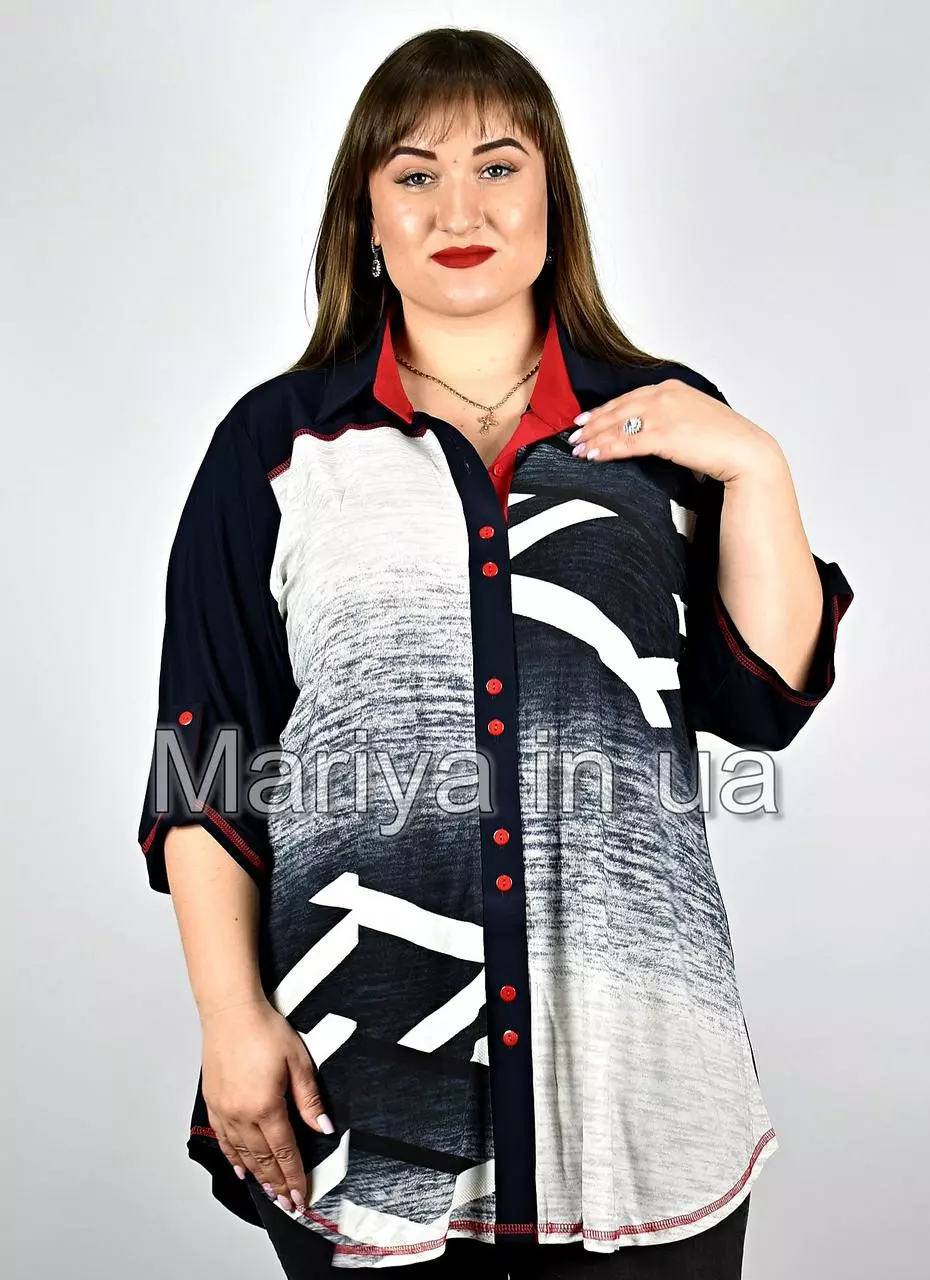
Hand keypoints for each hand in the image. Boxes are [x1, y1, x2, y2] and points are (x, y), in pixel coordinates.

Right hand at [200, 997, 333, 1212]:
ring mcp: (224, 1111)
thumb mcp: (298, 1060)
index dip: (294, 1177)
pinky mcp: (213, 1103)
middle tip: (288, 1204)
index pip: (284, 1152)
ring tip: (270, 1193)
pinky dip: (234, 1158)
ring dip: (258, 1176)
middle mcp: (241, 1114)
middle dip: (277, 1184)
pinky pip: (224, 1140)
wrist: (230, 1012)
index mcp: (266, 1106)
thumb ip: (310, 1098)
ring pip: (242, 1153)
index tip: (301, 1196)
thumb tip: (323, 1128)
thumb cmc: (264, 1030)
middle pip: (263, 1159)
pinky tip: (241, 1168)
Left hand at [567, 379, 780, 484]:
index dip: (604, 409)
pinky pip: (627, 442)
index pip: (629, 397)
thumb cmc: (724, 440)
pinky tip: (593, 456)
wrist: (745, 451)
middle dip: (593, 424)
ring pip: (618, 425)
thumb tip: (652, 431)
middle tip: (573, 435)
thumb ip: (672, 417)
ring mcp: (664, 414)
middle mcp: (665, 396)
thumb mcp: (695, 418)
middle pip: (618, 409)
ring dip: (594, 438)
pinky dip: (607, 449)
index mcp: (672, 388)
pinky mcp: (664, 435)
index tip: (586, 418)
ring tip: (578, 449)